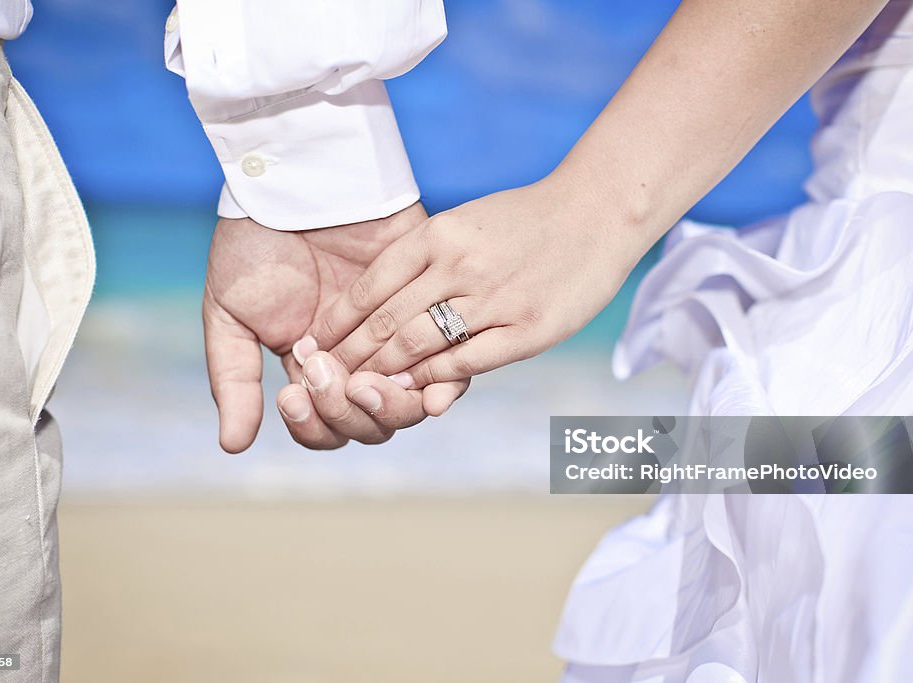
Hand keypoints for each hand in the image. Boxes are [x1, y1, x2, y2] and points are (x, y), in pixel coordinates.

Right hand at [202, 203, 468, 452]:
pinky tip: (427, 387)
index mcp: (313, 370)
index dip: (313, 425)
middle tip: (326, 375)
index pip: (325, 427)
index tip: (292, 394)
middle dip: (347, 413)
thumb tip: (234, 447)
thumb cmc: (254, 244)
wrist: (296, 180)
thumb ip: (234, 380)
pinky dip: (442, 384)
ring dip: (388, 404)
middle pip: (371, 424)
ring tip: (365, 382)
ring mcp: (399, 337)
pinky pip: (453, 362)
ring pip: (411, 403)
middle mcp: (359, 361)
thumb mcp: (229, 314)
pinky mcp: (434, 308)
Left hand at [302, 176, 647, 386]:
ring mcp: (494, 299)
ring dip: (381, 373)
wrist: (599, 213)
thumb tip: (378, 302)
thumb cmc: (525, 221)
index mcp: (440, 235)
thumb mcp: (465, 223)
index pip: (370, 287)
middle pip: (386, 321)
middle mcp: (460, 265)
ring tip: (355, 390)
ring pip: (418, 345)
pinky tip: (413, 393)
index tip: (314, 342)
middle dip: (348, 355)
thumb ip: (423, 259)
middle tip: (320, 378)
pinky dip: (433, 380)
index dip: (337, 321)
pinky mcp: (526, 330)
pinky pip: (465, 362)